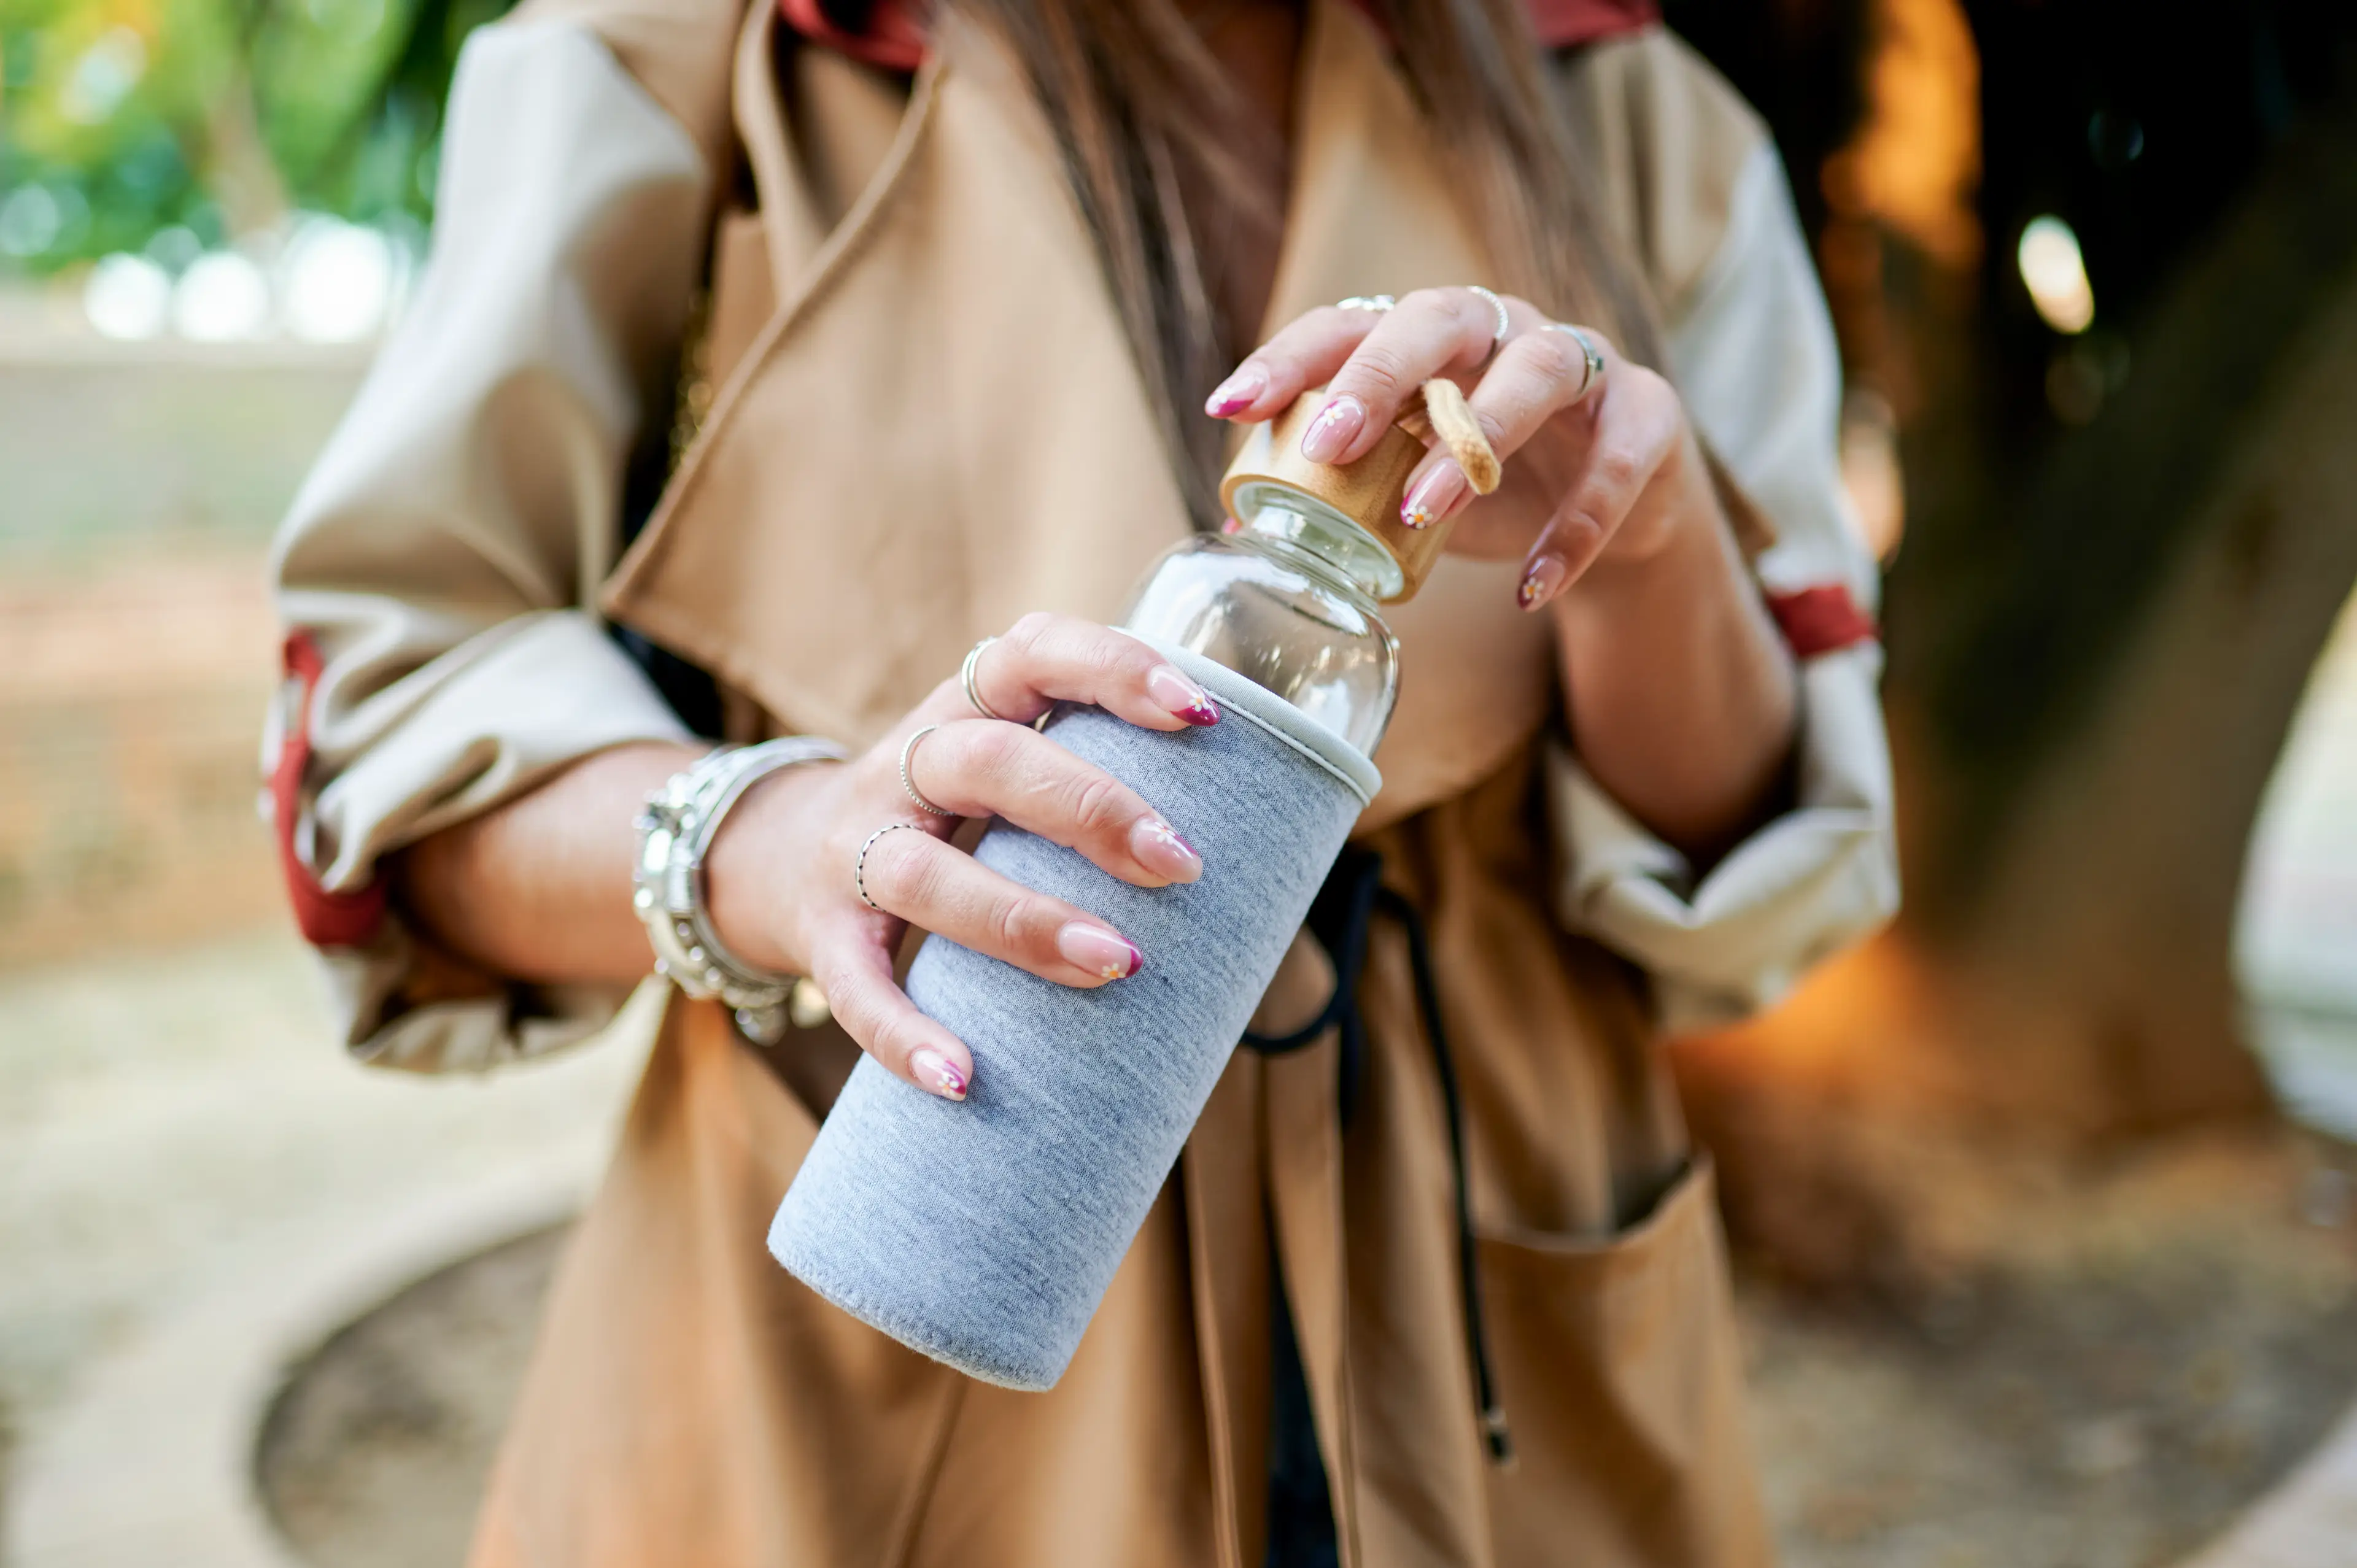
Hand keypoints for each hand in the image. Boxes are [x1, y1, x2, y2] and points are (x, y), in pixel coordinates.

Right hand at [701, 614, 1221, 1101]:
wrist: (777, 859)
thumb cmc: (950, 818)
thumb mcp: (1007, 770)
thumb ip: (1099, 779)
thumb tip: (1265, 845)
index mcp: (966, 707)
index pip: (1032, 654)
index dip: (1112, 669)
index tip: (1199, 713)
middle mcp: (904, 765)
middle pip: (987, 762)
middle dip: (1091, 810)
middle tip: (1181, 866)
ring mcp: (853, 851)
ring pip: (923, 874)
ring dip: (1021, 921)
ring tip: (1116, 963)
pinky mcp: (822, 935)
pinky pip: (855, 985)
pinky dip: (903, 1032)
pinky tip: (961, 1077)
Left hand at [1204, 286, 1717, 609]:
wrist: (1618, 517)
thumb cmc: (1493, 487)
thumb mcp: (1409, 487)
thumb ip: (1339, 494)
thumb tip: (1234, 524)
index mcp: (1429, 341)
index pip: (1349, 324)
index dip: (1290, 358)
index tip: (1231, 405)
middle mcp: (1501, 331)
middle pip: (1440, 317)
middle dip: (1380, 372)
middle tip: (1332, 439)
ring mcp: (1582, 365)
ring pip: (1535, 371)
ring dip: (1476, 437)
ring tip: (1424, 509)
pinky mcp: (1647, 415)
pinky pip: (1617, 460)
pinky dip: (1579, 525)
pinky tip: (1533, 587)